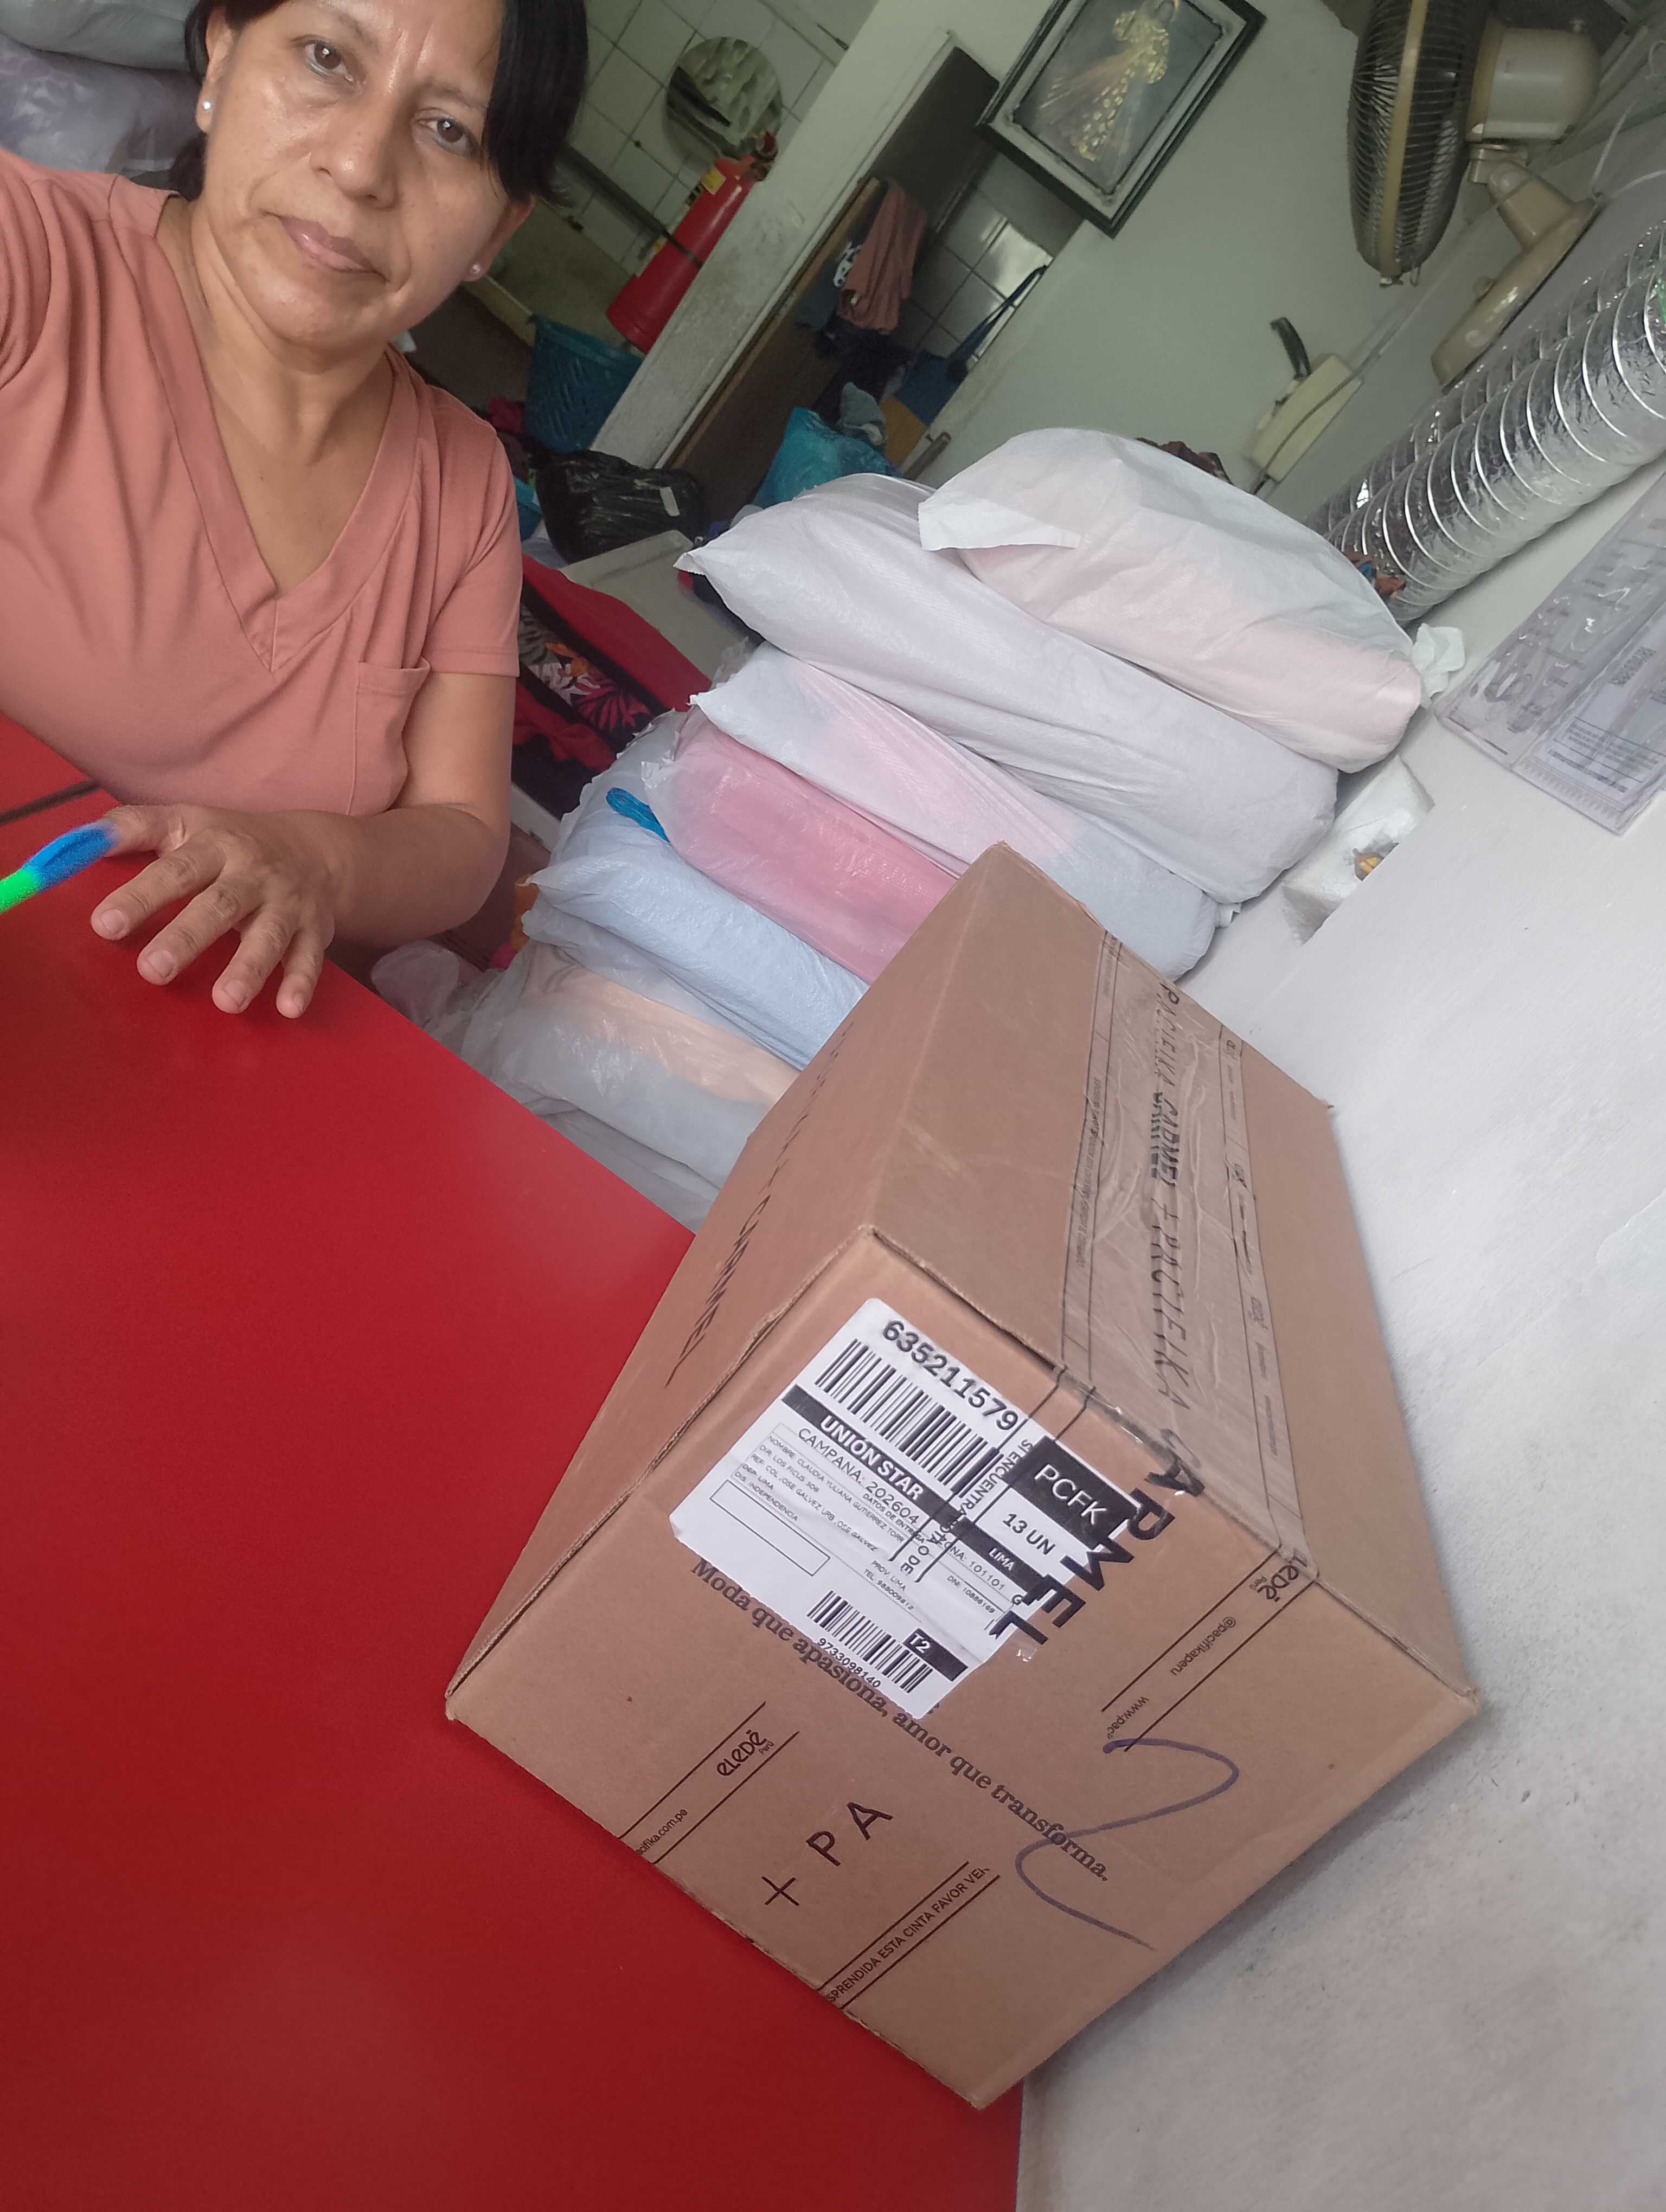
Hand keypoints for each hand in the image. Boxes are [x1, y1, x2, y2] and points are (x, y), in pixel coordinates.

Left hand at [90, 805, 339, 1017]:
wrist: (317, 849)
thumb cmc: (233, 841)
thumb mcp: (185, 820)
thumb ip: (132, 829)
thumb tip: (78, 844)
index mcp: (214, 845)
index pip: (174, 871)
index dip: (140, 896)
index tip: (105, 924)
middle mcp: (252, 873)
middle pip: (219, 905)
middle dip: (187, 938)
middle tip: (153, 970)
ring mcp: (287, 903)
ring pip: (268, 936)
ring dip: (249, 968)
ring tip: (225, 1002)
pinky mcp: (314, 930)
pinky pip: (310, 958)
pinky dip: (302, 982)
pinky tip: (288, 1008)